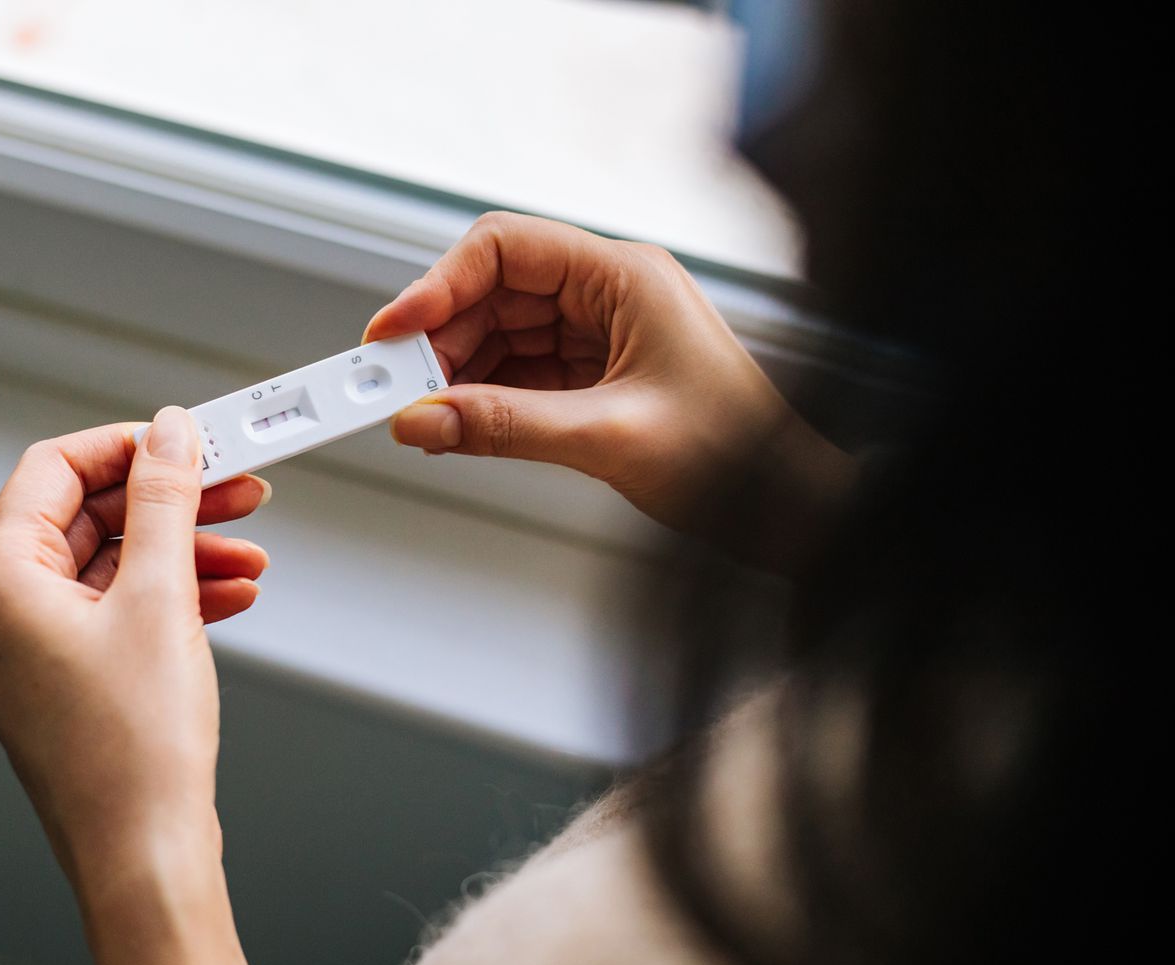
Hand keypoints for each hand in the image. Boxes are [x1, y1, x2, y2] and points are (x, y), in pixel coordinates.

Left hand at [0, 408, 263, 964]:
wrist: (145, 855)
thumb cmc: (136, 751)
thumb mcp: (160, 598)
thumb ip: (165, 500)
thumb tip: (170, 432)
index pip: (54, 471)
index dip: (128, 447)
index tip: (187, 440)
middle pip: (88, 520)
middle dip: (171, 505)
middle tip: (236, 490)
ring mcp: (28, 654)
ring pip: (108, 569)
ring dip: (181, 552)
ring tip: (249, 553)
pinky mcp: (63, 685)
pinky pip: (114, 614)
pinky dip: (170, 598)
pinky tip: (229, 595)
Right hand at [363, 212, 854, 568]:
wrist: (781, 504)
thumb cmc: (734, 455)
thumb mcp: (608, 438)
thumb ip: (504, 426)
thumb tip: (423, 420)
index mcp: (624, 277)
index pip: (505, 249)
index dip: (437, 285)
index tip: (392, 331)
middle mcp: (608, 294)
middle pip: (493, 292)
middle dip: (440, 338)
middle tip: (394, 387)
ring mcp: (600, 334)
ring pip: (499, 333)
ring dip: (455, 371)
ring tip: (423, 414)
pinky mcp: (594, 375)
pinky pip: (518, 371)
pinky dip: (482, 396)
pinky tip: (457, 422)